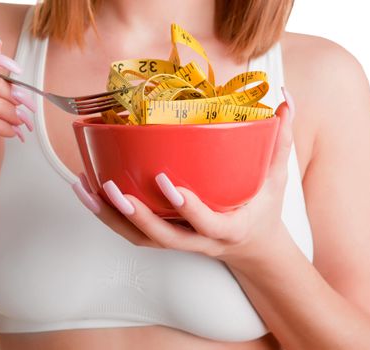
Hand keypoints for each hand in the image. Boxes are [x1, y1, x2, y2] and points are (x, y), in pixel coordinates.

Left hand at [72, 88, 294, 264]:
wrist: (252, 247)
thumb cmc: (262, 211)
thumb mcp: (277, 179)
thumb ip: (280, 140)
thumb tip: (285, 100)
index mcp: (227, 228)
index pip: (205, 223)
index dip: (186, 206)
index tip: (167, 181)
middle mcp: (198, 240)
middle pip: (161, 237)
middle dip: (134, 215)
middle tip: (110, 187)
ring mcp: (178, 242)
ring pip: (138, 238)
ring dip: (109, 216)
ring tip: (83, 188)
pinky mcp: (164, 238)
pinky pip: (131, 233)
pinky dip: (107, 216)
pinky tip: (87, 194)